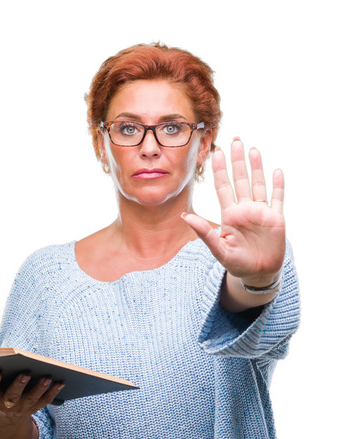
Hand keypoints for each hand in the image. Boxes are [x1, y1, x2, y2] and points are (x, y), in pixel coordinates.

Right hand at [0, 372, 63, 438]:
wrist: (5, 421)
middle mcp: (6, 406)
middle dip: (19, 385)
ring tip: (48, 376)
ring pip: (32, 399)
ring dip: (40, 388)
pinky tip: (61, 381)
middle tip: (25, 372)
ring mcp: (22, 409)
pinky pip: (45, 401)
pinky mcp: (35, 408)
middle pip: (13, 396)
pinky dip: (53, 392)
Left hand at [182, 138, 284, 285]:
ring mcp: (261, 212)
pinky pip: (277, 198)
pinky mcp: (276, 218)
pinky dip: (277, 185)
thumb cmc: (237, 264)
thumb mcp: (219, 250)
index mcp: (230, 215)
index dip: (220, 170)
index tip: (216, 152)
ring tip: (252, 149)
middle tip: (235, 140)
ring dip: (256, 167)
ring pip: (258, 184)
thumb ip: (204, 233)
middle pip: (240, 180)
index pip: (223, 187)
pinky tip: (276, 171)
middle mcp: (244, 209)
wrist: (258, 274)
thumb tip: (184, 216)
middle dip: (237, 160)